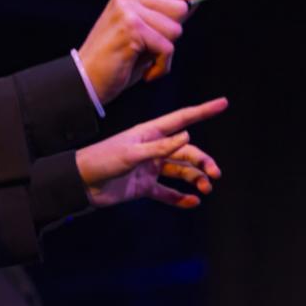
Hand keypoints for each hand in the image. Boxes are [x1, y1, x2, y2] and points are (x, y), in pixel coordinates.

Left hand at [76, 98, 227, 208]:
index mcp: (150, 133)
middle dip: (203, 161)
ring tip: (206, 188)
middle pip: (187, 151)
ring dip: (195, 179)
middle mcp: (153, 148)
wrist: (82, 183)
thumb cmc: (103, 160)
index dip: (204, 111)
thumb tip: (188, 136)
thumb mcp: (132, 153)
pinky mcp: (144, 186)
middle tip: (215, 174)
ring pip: (181, 171)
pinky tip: (193, 202)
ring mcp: (150, 167)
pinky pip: (168, 192)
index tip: (223, 103)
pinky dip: (181, 197)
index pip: (183, 119)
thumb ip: (160, 148)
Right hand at [77, 0, 228, 103]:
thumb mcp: (146, 35)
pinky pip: (168, 48)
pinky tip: (145, 73)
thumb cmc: (118, 61)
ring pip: (176, 30)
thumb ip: (167, 15)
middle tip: (150, 50)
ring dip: (166, 54)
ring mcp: (129, 11)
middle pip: (180, 8)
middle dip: (173, 34)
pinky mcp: (132, 29)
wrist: (86, 82)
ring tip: (144, 62)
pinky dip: (162, 66)